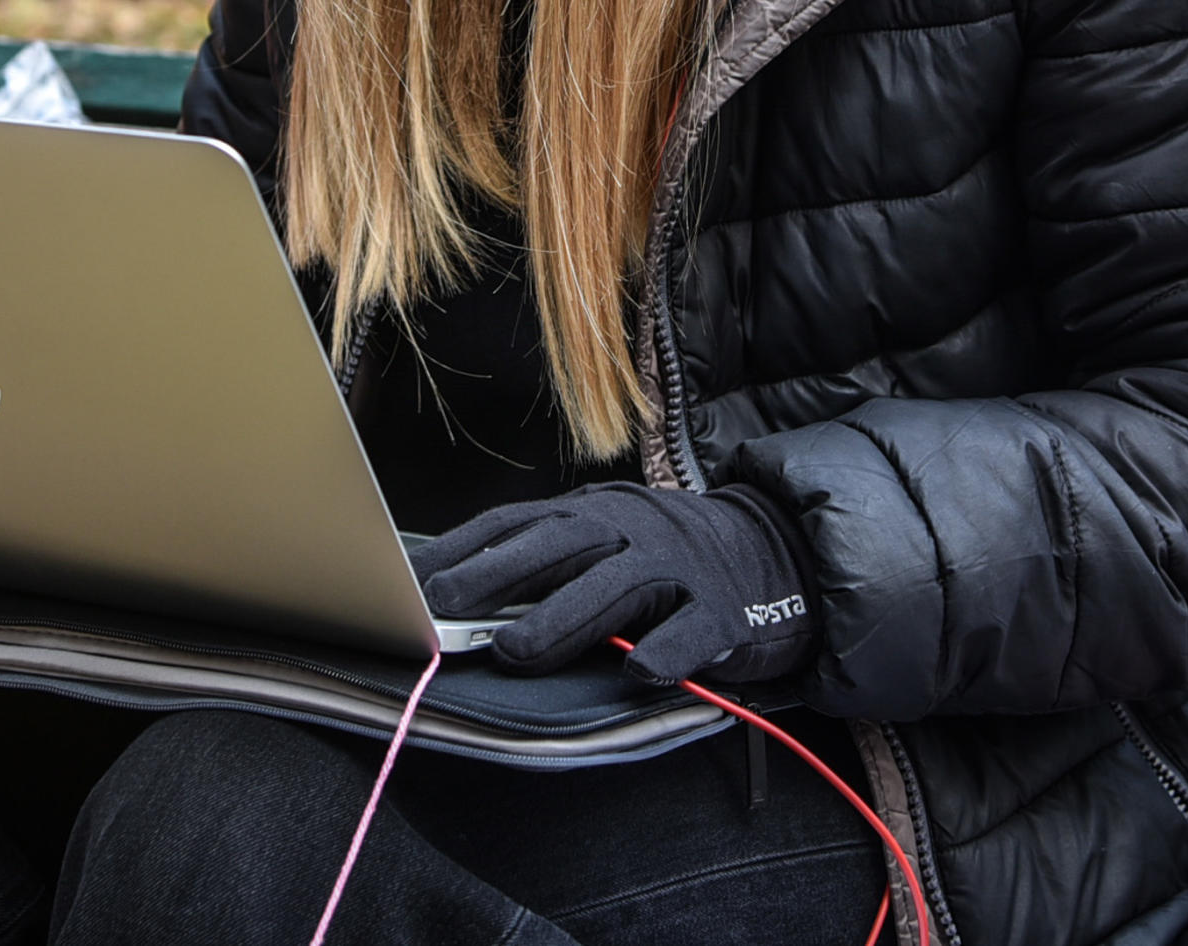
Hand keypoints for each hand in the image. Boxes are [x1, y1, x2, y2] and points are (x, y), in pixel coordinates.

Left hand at [411, 483, 816, 683]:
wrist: (775, 553)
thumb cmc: (665, 559)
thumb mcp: (603, 543)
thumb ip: (543, 562)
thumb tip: (449, 586)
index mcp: (594, 513)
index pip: (518, 523)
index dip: (465, 548)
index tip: (413, 579)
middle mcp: (631, 531)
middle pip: (560, 546)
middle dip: (498, 575)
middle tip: (447, 609)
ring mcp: (680, 569)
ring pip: (617, 588)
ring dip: (563, 618)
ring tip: (516, 651)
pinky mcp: (724, 612)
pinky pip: (693, 631)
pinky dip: (666, 652)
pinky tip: (639, 674)